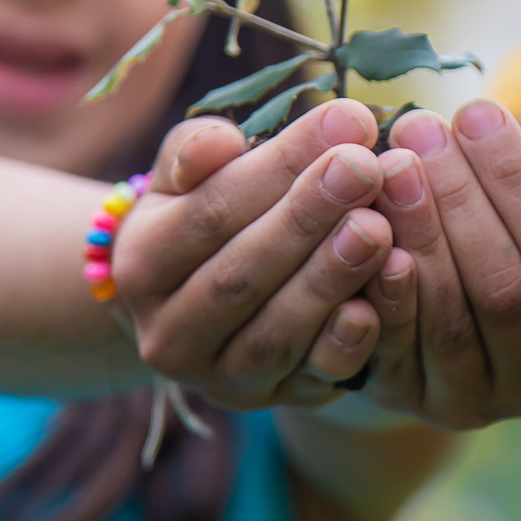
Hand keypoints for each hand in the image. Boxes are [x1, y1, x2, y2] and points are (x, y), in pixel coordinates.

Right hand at [113, 99, 393, 410]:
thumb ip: (195, 151)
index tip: (345, 119)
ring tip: (379, 226)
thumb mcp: (184, 178)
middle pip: (242, 273)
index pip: (213, 209)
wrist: (194, 305)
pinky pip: (309, 379)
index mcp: (141, 264)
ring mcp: (219, 377)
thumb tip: (219, 141)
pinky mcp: (270, 400)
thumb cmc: (202, 218)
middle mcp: (168, 333)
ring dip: (330, 279)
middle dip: (309, 217)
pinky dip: (344, 345)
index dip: (281, 165)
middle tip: (367, 168)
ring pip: (275, 332)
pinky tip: (375, 306)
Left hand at [359, 100, 520, 429]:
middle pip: (505, 289)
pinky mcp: (418, 402)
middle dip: (458, 200)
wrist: (455, 312)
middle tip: (419, 128)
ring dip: (416, 234)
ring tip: (388, 163)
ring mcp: (479, 398)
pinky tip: (363, 230)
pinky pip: (397, 352)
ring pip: (451, 320)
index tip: (475, 111)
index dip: (514, 180)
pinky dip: (381, 290)